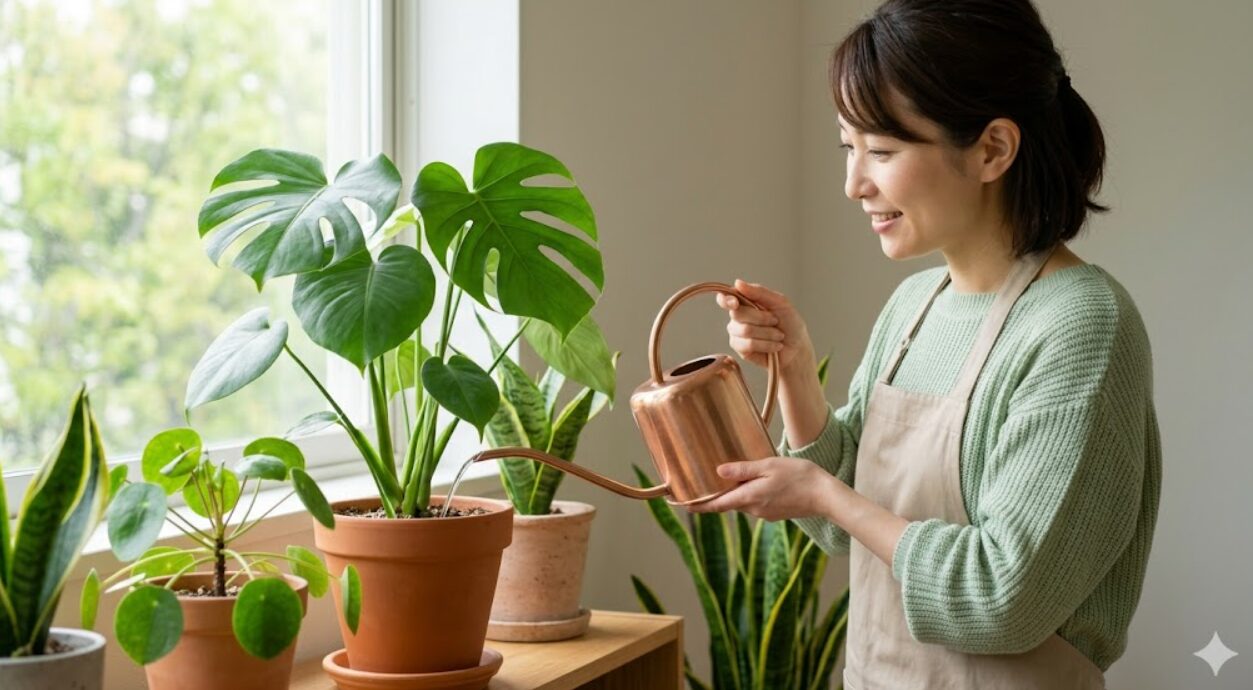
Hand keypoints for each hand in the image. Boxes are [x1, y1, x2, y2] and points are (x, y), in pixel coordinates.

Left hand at [687, 457, 836, 521]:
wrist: (826, 496)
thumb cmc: (799, 477)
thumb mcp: (769, 466)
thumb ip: (743, 470)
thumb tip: (718, 471)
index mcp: (749, 498)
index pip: (718, 505)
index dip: (699, 505)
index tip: (684, 505)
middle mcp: (754, 509)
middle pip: (730, 502)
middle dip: (718, 495)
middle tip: (704, 484)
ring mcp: (766, 513)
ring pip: (744, 502)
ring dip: (736, 493)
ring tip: (730, 479)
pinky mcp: (776, 512)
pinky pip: (757, 503)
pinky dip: (750, 494)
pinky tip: (756, 482)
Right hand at [716, 279, 812, 372]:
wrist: (798, 347)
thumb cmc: (790, 323)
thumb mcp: (780, 302)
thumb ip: (759, 292)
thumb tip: (738, 283)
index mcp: (745, 303)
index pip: (726, 299)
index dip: (725, 300)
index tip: (734, 303)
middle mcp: (738, 318)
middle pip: (737, 314)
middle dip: (762, 318)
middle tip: (776, 321)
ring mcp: (737, 334)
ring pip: (745, 330)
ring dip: (768, 333)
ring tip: (778, 336)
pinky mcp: (741, 350)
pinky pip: (748, 345)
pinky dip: (766, 344)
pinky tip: (775, 345)